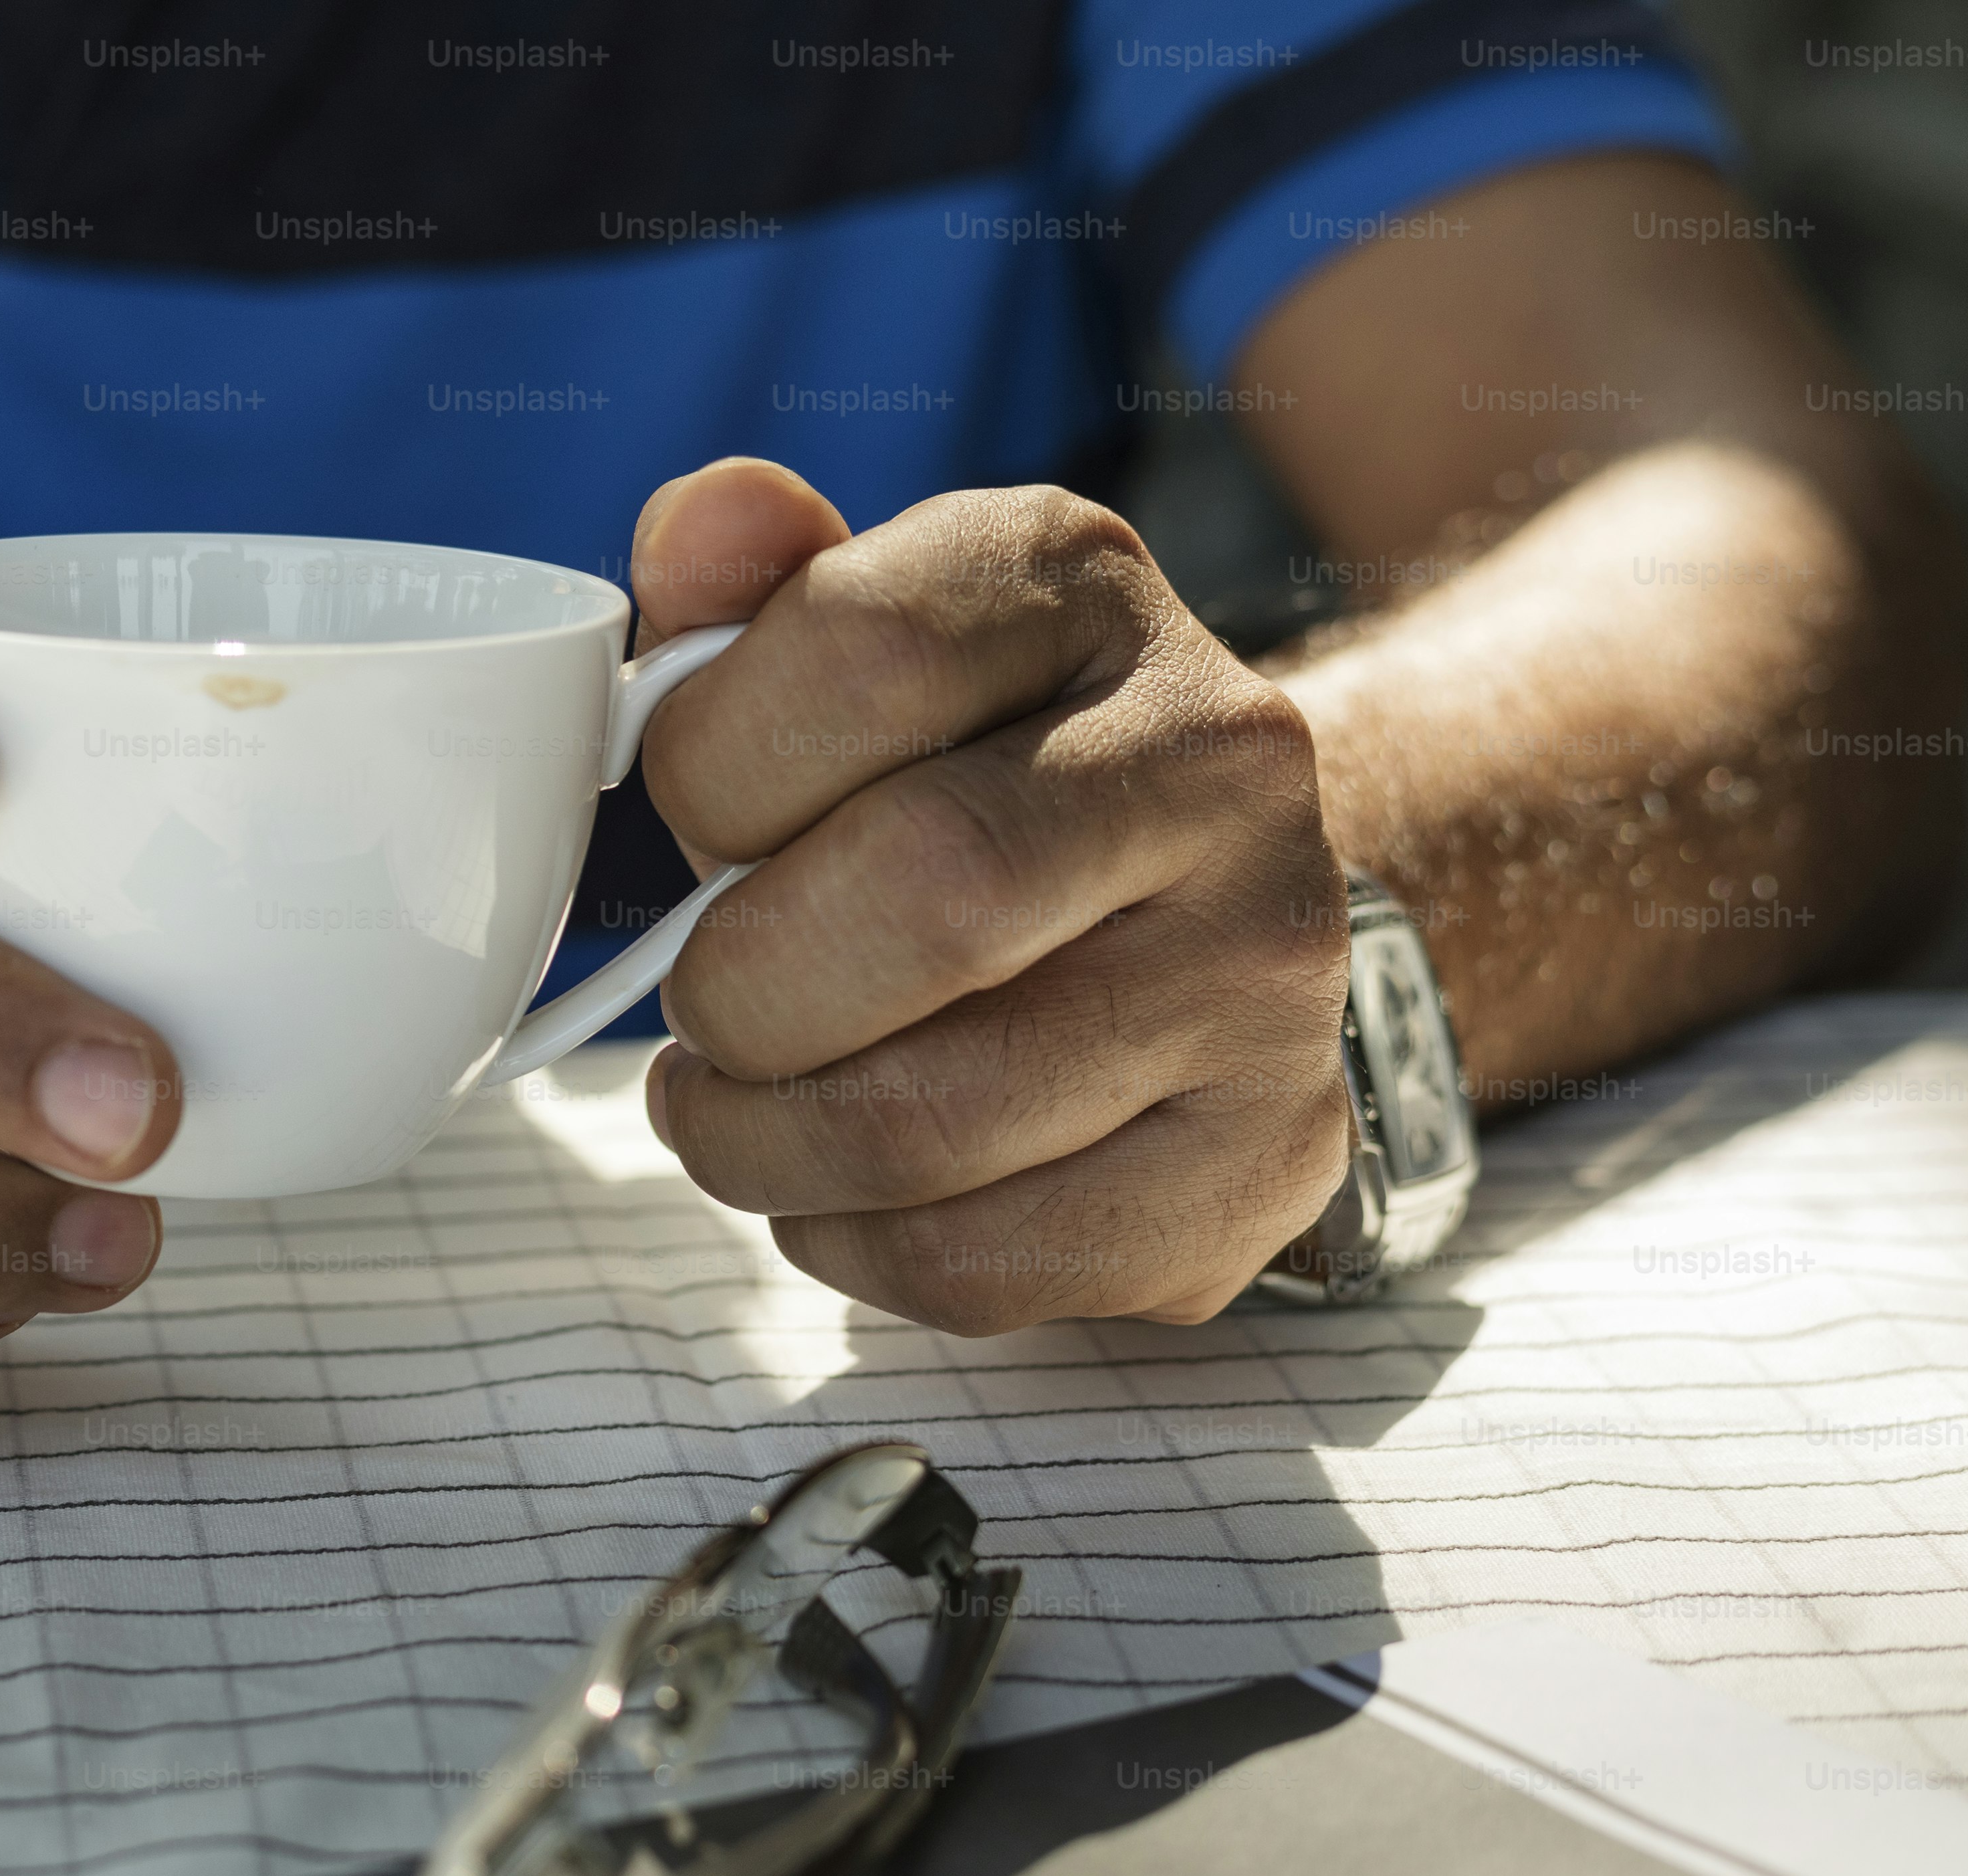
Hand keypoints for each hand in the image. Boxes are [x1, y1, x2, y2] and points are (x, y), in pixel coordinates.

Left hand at [627, 460, 1354, 1333]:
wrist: (1208, 898)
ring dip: (765, 1147)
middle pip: (923, 899)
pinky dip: (858, 1249)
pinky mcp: (1268, 1154)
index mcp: (1084, 587)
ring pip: (932, 1116)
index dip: (711, 768)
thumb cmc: (967, 773)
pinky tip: (846, 1193)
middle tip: (703, 1018)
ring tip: (743, 1114)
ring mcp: (1264, 968)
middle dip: (739, 995)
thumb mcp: (865, 640)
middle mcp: (1216, 758)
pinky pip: (990, 1260)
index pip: (860, 652)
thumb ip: (756, 592)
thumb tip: (700, 523)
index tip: (699, 826)